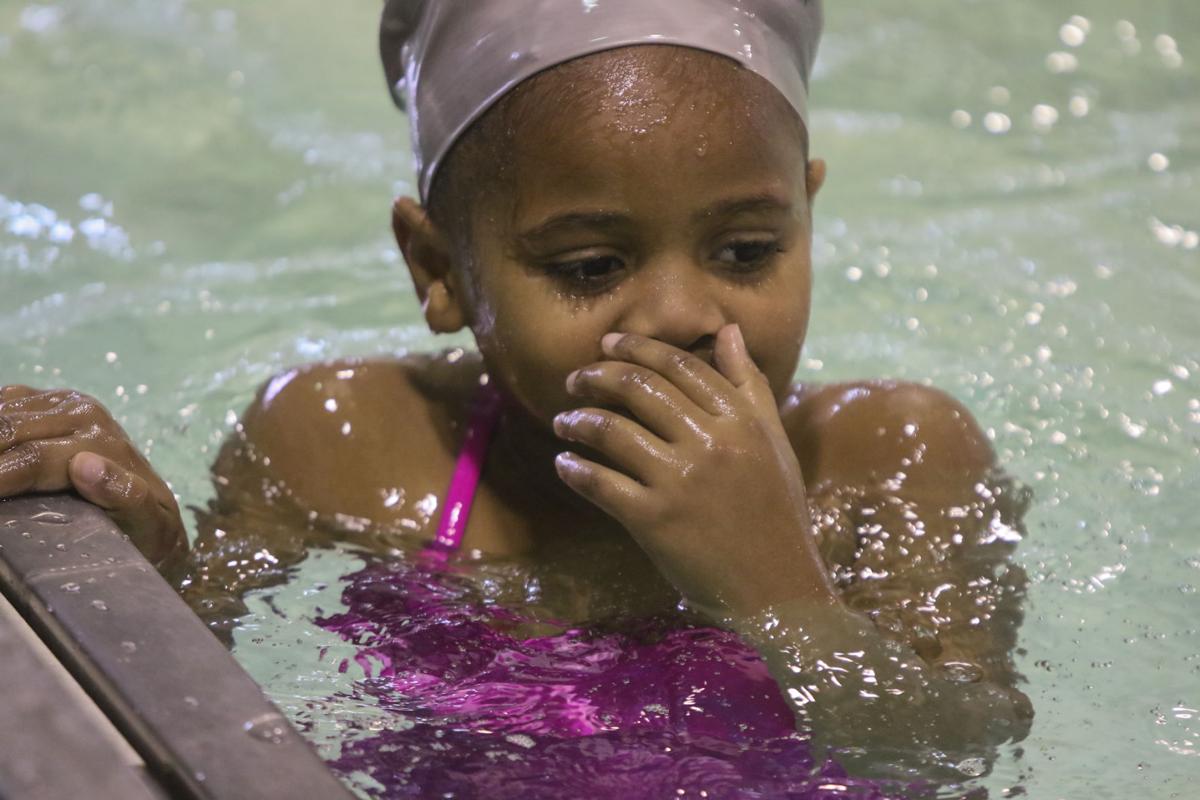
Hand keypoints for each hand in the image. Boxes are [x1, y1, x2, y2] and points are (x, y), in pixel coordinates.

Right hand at [0, 384, 186, 566]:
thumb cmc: (146, 529)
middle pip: (8, 431)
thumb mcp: (148, 523)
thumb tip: (85, 465)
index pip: (32, 458)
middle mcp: (84, 414)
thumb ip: (125, 496)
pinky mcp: (49, 402)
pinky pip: (5, 401)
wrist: (154, 514)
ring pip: (3, 413)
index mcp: (103, 442)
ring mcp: (65, 404)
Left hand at [552, 325, 838, 617]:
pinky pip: (600, 483)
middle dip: (597, 376)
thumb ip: (748, 383)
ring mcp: (681, 481)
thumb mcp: (772, 440)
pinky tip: (565, 465)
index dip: (636, 348)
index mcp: (741, 419)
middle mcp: (711, 442)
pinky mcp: (654, 520)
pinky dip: (575, 470)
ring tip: (564, 422)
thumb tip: (727, 330)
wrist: (776, 586)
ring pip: (612, 430)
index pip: (678, 365)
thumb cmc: (775, 511)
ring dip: (578, 421)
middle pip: (639, 387)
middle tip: (574, 379)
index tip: (606, 345)